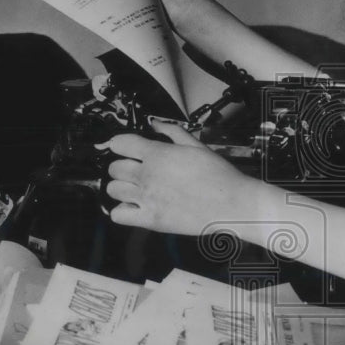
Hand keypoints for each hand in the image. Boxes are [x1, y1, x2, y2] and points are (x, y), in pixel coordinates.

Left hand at [101, 119, 260, 235]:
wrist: (231, 204)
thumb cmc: (219, 176)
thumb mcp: (197, 146)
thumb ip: (173, 132)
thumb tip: (157, 125)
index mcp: (157, 155)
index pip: (119, 143)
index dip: (120, 144)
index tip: (124, 148)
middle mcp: (147, 176)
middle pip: (114, 168)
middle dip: (122, 166)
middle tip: (135, 169)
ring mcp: (146, 199)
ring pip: (113, 190)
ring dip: (121, 188)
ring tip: (136, 189)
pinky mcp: (150, 220)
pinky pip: (118, 215)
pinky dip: (123, 211)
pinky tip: (136, 206)